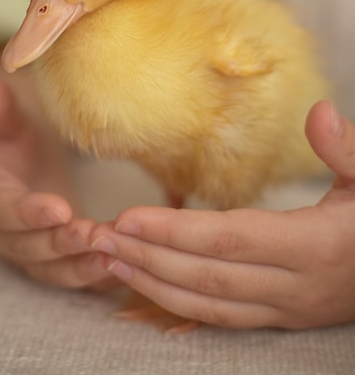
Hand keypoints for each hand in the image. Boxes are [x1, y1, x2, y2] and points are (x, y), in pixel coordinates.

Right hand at [0, 75, 114, 289]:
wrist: (15, 161)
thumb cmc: (9, 138)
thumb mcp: (2, 120)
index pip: (3, 209)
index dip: (28, 213)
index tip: (58, 210)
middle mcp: (3, 230)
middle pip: (28, 248)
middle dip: (62, 245)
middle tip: (96, 236)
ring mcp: (28, 248)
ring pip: (51, 269)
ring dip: (82, 267)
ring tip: (115, 257)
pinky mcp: (52, 257)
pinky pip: (71, 273)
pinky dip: (95, 278)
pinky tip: (124, 269)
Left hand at [90, 101, 354, 327]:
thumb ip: (346, 149)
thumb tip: (320, 110)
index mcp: (313, 245)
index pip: (230, 240)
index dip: (175, 231)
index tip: (127, 217)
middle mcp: (294, 286)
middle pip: (207, 274)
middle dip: (149, 256)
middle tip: (98, 236)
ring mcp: (285, 308)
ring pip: (208, 302)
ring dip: (154, 283)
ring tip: (109, 259)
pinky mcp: (279, 317)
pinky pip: (221, 317)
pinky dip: (177, 305)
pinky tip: (146, 286)